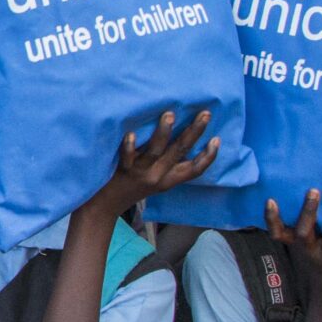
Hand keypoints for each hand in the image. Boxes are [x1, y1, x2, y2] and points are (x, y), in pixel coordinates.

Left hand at [92, 109, 217, 212]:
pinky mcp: (122, 171)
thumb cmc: (131, 187)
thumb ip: (167, 164)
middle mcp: (157, 176)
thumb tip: (181, 138)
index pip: (195, 170)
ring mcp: (140, 173)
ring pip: (155, 152)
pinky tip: (131, 134)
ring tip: (170, 114)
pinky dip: (129, 146)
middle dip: (194, 132)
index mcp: (168, 180)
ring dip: (164, 133)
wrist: (104, 207)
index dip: (208, 157)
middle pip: (180, 153)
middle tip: (205, 113)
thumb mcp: (155, 180)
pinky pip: (126, 157)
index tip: (217, 139)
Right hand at [263, 188, 321, 275]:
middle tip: (313, 191)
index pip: (278, 233)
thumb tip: (303, 186)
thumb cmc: (317, 255)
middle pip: (305, 232)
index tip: (271, 200)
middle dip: (308, 211)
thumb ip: (302, 223)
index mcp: (296, 244)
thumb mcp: (303, 243)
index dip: (272, 218)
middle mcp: (310, 250)